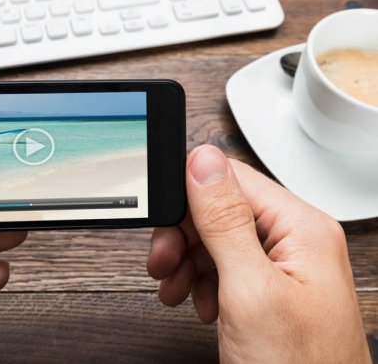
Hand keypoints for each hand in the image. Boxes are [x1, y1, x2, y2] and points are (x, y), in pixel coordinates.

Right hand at [147, 145, 370, 362]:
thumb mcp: (249, 290)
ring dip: (188, 261)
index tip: (163, 223)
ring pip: (217, 239)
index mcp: (301, 228)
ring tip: (175, 288)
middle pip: (220, 210)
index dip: (190, 197)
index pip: (232, 179)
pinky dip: (202, 280)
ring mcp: (283, 267)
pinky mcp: (269, 289)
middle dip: (184, 236)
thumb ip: (224, 220)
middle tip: (163, 263)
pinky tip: (199, 302)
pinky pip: (225, 266)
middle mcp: (295, 241)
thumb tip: (202, 161)